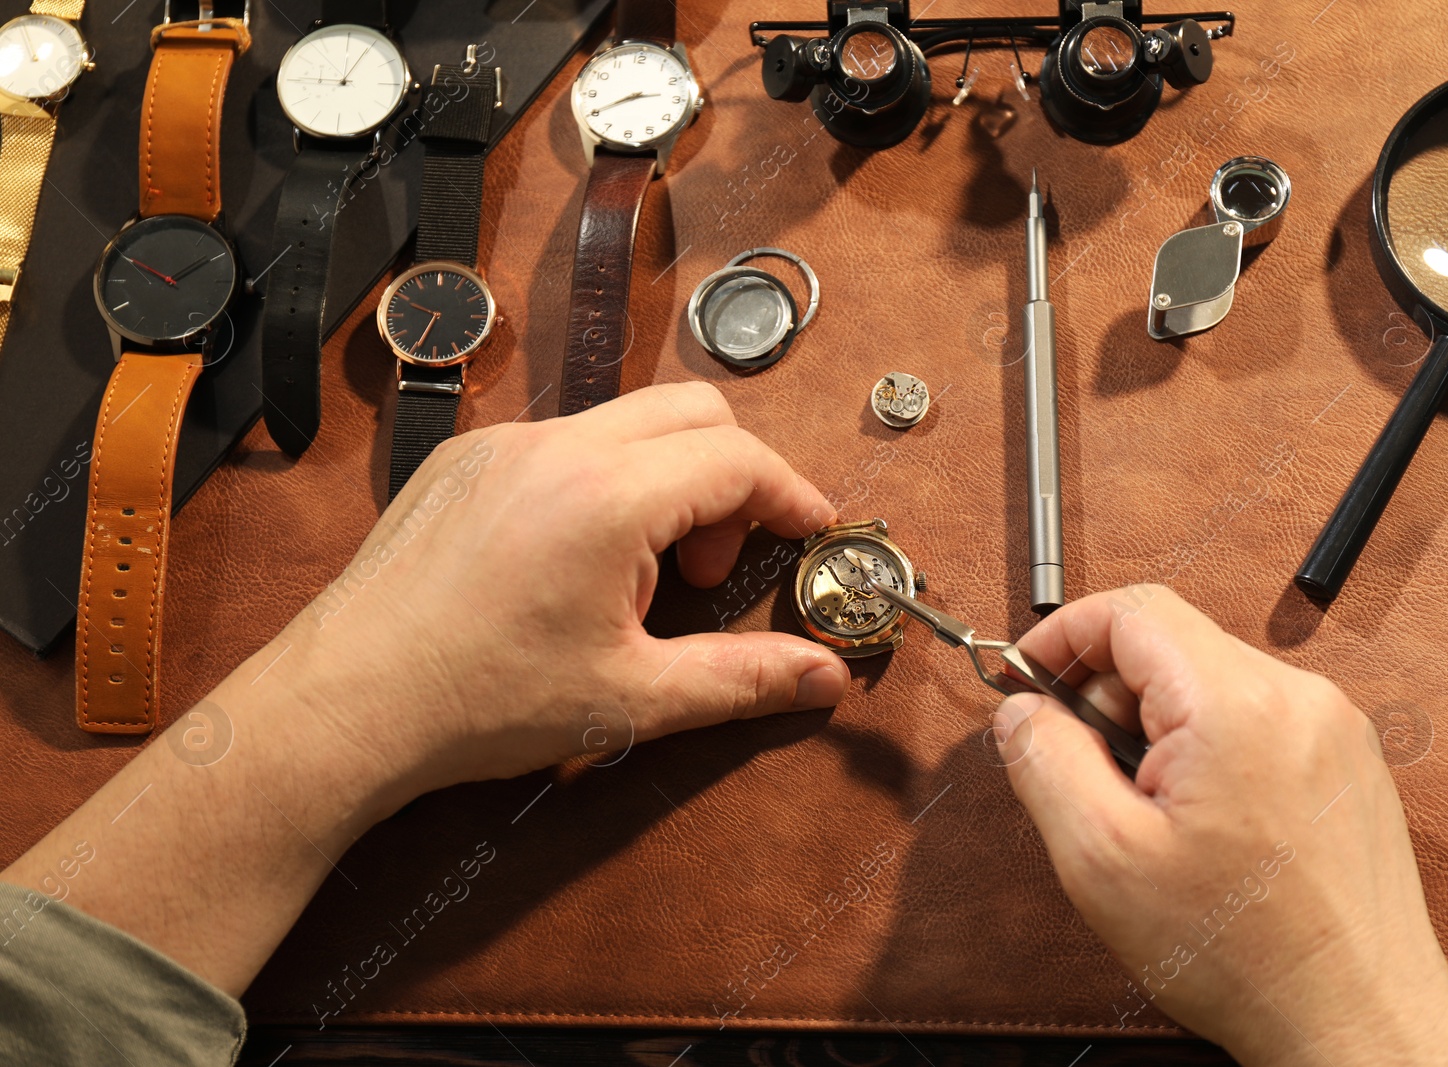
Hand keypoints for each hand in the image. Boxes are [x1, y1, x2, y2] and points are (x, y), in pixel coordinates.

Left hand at [3, 383, 848, 993]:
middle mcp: (554, 445)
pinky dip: (602, 482)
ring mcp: (499, 443)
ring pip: (624, 422)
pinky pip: (562, 441)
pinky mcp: (459, 460)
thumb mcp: (630, 699)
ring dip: (664, 481)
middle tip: (712, 569)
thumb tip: (827, 678)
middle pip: (691, 411)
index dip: (791, 494)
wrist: (341, 706)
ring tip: (637, 581)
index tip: (812, 536)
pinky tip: (572, 566)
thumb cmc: (481, 704)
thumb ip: (742, 679)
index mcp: (606, 495)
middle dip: (732, 479)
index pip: (737, 456)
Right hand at [992, 586, 1447, 1066]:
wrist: (1358, 1022)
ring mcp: (1331, 727)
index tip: (1028, 678)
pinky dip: (1203, 744)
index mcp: (1236, 704)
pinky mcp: (1345, 760)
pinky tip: (1192, 820)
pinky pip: (1251, 716)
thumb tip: (1021, 711)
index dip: (1063, 635)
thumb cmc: (1246, 954)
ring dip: (1153, 723)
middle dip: (1104, 690)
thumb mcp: (1101, 858)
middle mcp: (1296, 697)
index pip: (1132, 609)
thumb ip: (1045, 762)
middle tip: (1079, 766)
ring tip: (1141, 810)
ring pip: (1208, 681)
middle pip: (1170, 642)